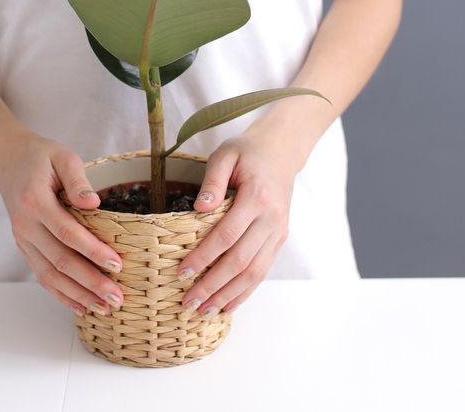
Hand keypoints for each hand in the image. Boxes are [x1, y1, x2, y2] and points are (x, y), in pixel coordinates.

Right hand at [0, 129, 125, 317]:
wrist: (8, 161)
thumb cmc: (40, 157)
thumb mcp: (62, 157)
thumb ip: (78, 180)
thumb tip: (94, 204)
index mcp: (35, 201)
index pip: (67, 232)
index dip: (92, 251)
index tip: (117, 264)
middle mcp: (25, 225)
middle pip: (59, 261)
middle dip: (90, 282)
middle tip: (116, 297)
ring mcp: (23, 239)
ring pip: (49, 275)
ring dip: (77, 295)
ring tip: (104, 308)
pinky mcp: (25, 247)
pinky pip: (42, 275)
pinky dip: (61, 294)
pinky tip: (81, 306)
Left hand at [176, 132, 300, 315]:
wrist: (281, 151)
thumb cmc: (247, 152)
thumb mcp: (225, 154)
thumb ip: (212, 180)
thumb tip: (198, 208)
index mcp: (257, 197)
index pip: (227, 234)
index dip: (204, 256)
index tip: (182, 272)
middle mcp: (271, 219)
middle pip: (240, 260)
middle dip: (213, 285)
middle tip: (188, 303)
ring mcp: (278, 232)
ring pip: (254, 272)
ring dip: (229, 295)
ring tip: (204, 312)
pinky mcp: (279, 239)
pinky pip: (263, 270)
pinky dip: (246, 291)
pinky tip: (228, 306)